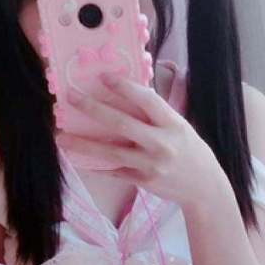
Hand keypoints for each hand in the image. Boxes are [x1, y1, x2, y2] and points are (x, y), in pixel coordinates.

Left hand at [61, 72, 226, 210]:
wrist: (203, 187)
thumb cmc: (189, 150)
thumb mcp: (180, 126)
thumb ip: (156, 113)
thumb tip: (125, 92)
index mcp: (173, 124)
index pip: (147, 100)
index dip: (124, 87)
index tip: (102, 77)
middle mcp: (162, 144)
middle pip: (122, 124)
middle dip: (94, 110)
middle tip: (72, 98)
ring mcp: (151, 165)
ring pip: (111, 152)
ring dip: (83, 144)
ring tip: (61, 137)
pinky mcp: (143, 182)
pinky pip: (114, 171)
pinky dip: (95, 165)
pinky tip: (76, 157)